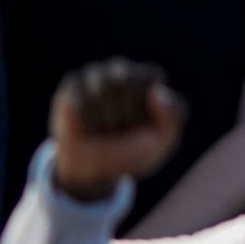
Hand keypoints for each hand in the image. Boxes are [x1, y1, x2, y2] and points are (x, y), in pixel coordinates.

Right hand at [49, 59, 188, 202]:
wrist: (96, 172)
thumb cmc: (134, 151)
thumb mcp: (164, 142)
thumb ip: (173, 116)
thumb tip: (157, 90)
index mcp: (149, 79)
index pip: (151, 75)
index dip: (145, 105)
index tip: (143, 125)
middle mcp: (120, 71)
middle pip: (125, 78)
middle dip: (125, 113)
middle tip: (121, 129)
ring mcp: (93, 76)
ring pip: (101, 87)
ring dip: (104, 118)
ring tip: (105, 130)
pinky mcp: (70, 88)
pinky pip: (77, 98)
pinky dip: (85, 120)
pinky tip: (86, 129)